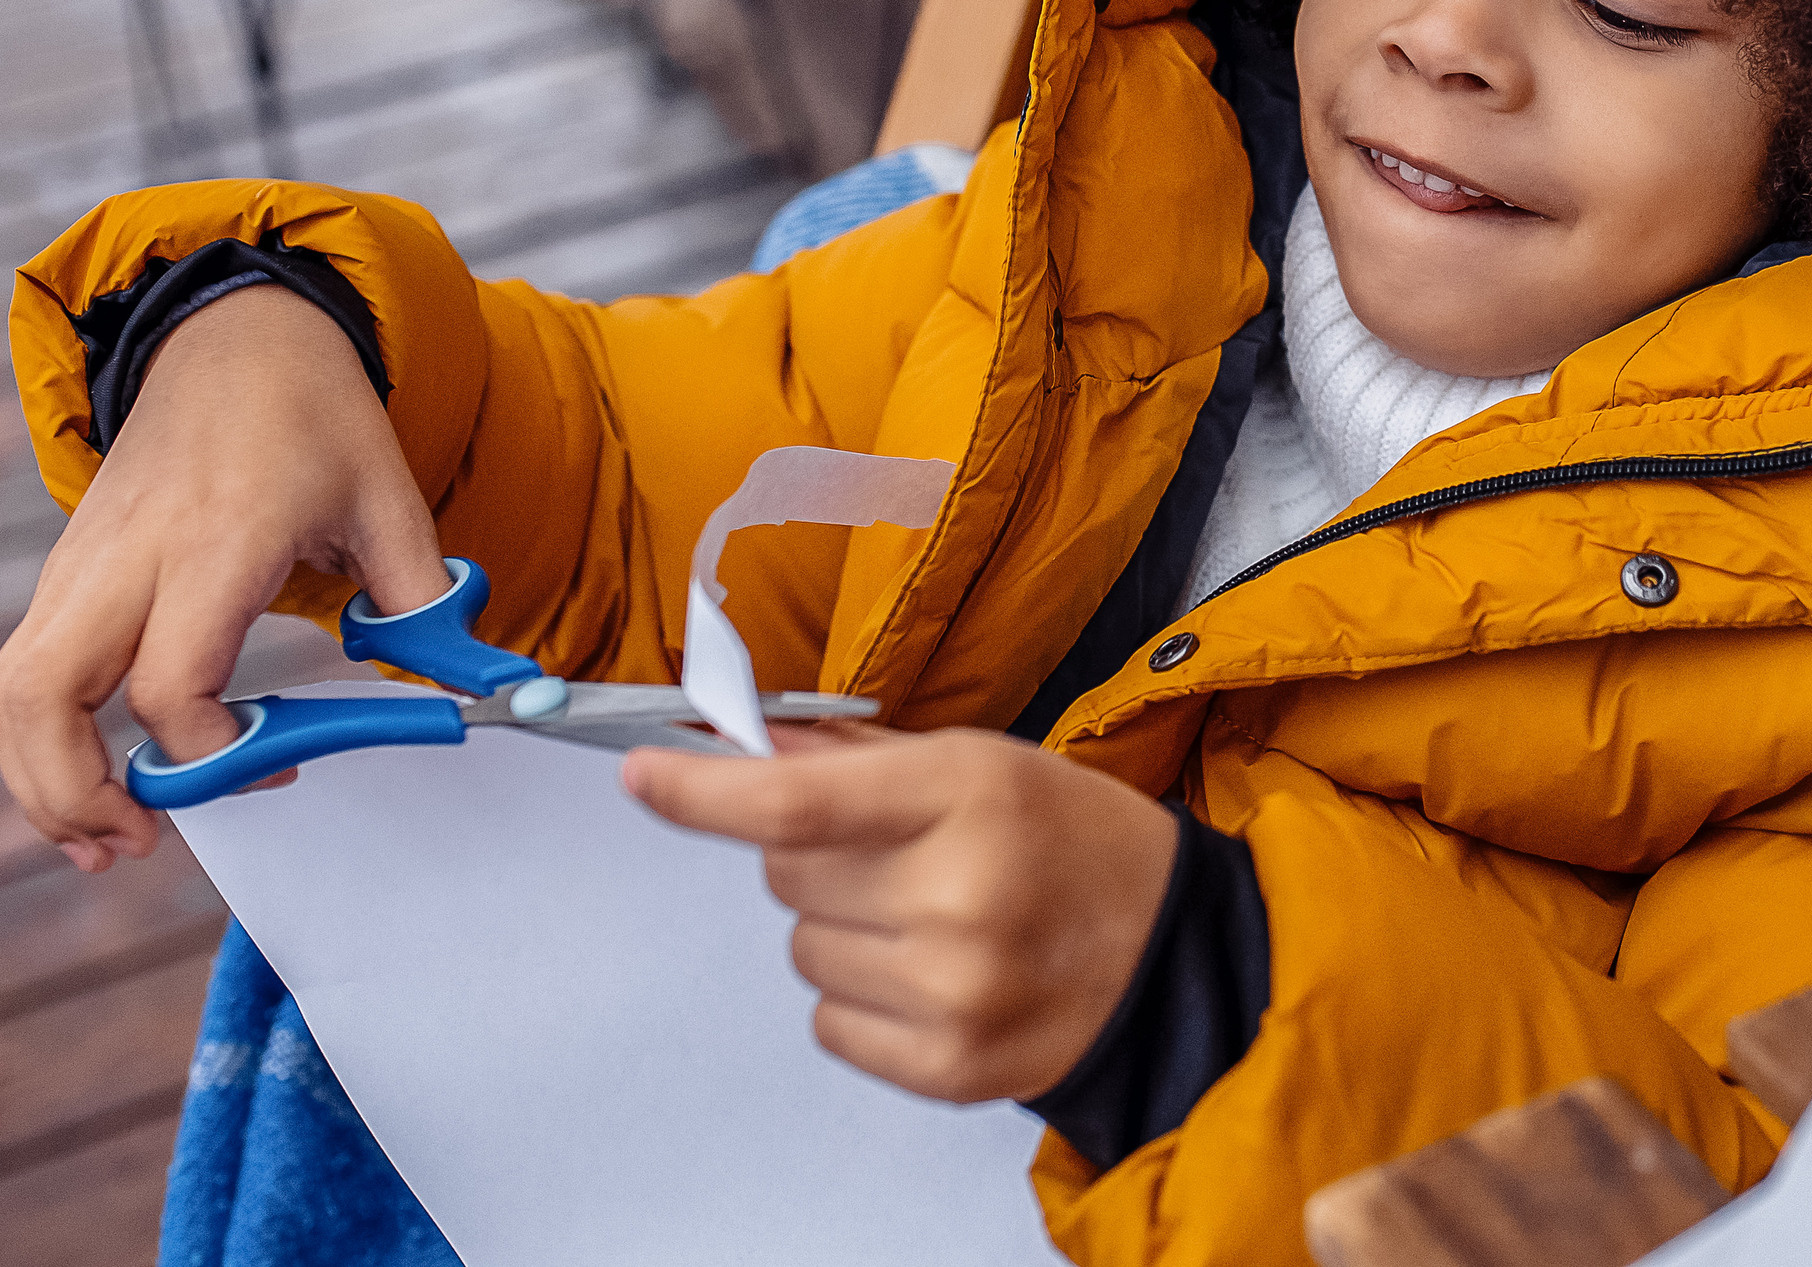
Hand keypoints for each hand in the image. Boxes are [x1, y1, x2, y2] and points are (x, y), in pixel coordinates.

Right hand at [0, 285, 451, 871]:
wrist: (235, 335)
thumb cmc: (315, 417)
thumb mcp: (391, 498)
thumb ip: (425, 602)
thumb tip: (477, 686)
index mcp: (216, 539)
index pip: (169, 680)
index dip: (213, 751)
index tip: (279, 764)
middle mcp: (128, 555)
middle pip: (41, 698)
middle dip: (72, 793)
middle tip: (140, 843)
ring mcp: (81, 563)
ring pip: (10, 693)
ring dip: (40, 782)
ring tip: (108, 836)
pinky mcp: (66, 572)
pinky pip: (22, 672)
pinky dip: (39, 740)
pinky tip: (98, 779)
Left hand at [623, 722, 1179, 1103]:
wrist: (1167, 952)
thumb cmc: (1071, 843)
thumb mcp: (979, 763)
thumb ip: (853, 758)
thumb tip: (742, 745)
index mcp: (967, 794)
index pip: (794, 804)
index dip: (702, 793)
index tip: (644, 777)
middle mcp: (957, 894)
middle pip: (785, 874)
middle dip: (816, 856)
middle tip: (896, 854)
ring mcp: (952, 989)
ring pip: (801, 949)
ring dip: (844, 928)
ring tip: (933, 918)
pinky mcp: (947, 1065)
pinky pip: (830, 1021)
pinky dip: (865, 997)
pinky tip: (935, 974)